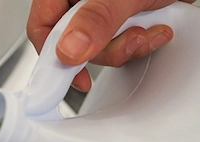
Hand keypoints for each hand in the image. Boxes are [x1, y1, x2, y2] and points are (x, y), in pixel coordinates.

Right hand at [27, 0, 194, 91]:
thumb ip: (96, 19)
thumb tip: (70, 50)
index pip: (43, 25)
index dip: (55, 55)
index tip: (74, 77)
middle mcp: (82, 1)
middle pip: (74, 44)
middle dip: (108, 49)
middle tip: (130, 37)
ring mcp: (102, 13)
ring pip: (101, 49)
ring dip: (130, 47)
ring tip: (147, 29)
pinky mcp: (123, 23)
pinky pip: (123, 47)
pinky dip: (142, 44)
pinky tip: (156, 29)